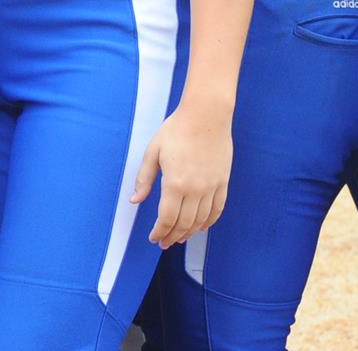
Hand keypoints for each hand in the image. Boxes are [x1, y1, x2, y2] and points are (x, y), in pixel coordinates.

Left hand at [131, 99, 231, 246]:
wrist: (207, 114)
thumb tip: (135, 200)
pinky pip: (217, 209)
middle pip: (184, 224)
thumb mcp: (153, 151)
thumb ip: (144, 179)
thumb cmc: (177, 129)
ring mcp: (212, 187)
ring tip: (180, 237)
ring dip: (189, 233)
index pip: (167, 219)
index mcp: (175, 183)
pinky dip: (209, 222)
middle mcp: (195, 190)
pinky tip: (201, 227)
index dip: (159, 232)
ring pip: (201, 220)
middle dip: (172, 236)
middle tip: (164, 243)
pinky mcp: (223, 182)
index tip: (154, 238)